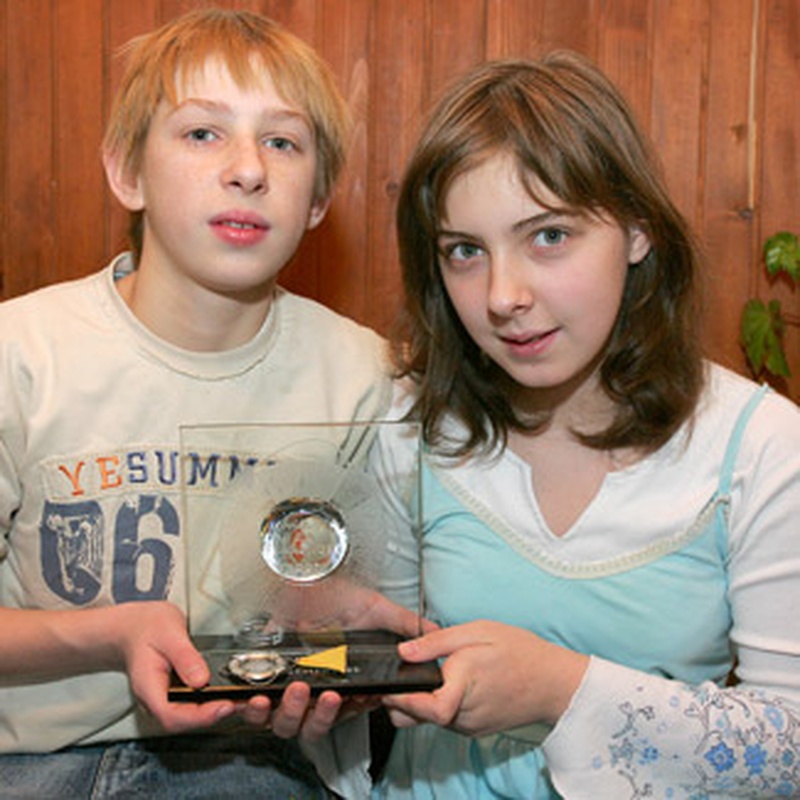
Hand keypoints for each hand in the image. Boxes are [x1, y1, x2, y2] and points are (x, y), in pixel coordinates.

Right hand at [115, 601, 237, 732]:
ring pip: (191, 717)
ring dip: (219, 712)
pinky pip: (195, 706)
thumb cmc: (148, 627)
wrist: (133, 628)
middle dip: (216, 716)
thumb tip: (202, 680)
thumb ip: (185, 656)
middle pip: (184, 721)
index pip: (171, 714)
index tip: (224, 706)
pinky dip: (215, 703)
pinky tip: (234, 695)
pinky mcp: (177, 695)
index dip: (199, 717)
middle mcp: (156, 700)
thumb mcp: (168, 632)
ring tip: (246, 701)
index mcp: (148, 687)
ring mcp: (166, 699)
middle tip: (245, 704)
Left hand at [268, 591, 435, 741]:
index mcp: (344, 679)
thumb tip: (434, 636)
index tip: (350, 698)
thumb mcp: (376, 608)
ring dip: (288, 713)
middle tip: (326, 695)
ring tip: (295, 690)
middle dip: (318, 719)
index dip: (347, 713)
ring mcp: (290, 682)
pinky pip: (253, 705)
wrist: (304, 574)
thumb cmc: (338, 592)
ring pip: (284, 723)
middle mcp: (317, 685)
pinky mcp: (264, 673)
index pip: (347, 712)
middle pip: (314, 726)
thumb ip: (403, 625)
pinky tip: (255, 697)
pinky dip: (252, 707)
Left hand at [381, 620, 588, 736]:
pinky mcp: (474, 729)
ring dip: (422, 700)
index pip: (427, 707)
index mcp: (465, 686)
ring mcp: (470, 726)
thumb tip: (404, 651)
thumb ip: (437, 642)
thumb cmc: (520, 652)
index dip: (402, 699)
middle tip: (400, 675)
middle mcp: (465, 715)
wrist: (554, 682)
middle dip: (403, 700)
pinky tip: (448, 683)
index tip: (387, 685)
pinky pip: (446, 720)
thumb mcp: (478, 632)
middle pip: (419, 717)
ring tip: (428, 672)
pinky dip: (438, 704)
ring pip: (430, 719)